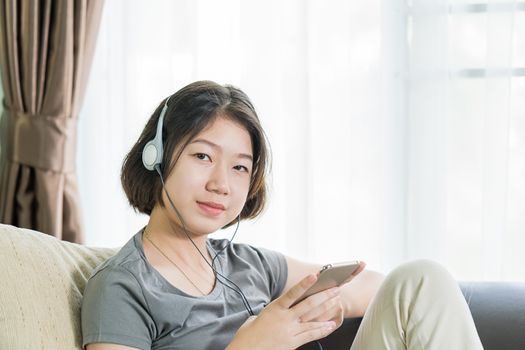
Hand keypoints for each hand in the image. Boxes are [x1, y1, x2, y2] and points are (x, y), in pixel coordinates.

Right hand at [227, 274, 341, 349]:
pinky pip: (311, 335)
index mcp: (274, 309)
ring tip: (337, 304)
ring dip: (327, 311)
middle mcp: (284, 318)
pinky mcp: (292, 343)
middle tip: (335, 290)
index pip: (292, 293)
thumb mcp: (257, 317)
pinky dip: (322, 329)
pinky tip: (330, 325)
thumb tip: (277, 312)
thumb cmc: (248, 336)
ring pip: (313, 319)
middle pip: (308, 305)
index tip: (314, 275)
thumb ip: (271, 312)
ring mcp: (290, 331)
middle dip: (324, 296)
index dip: (304, 284)